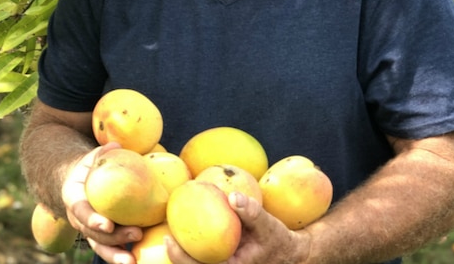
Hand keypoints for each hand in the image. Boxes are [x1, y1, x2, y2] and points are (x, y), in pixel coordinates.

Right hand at [61, 142, 142, 263]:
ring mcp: (89, 230)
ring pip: (100, 246)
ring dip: (116, 255)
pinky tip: (139, 259)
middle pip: (92, 233)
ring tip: (133, 261)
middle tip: (136, 234)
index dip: (92, 219)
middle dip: (112, 239)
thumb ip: (102, 153)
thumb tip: (116, 146)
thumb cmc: (88, 168)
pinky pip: (111, 247)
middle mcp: (79, 218)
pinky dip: (123, 254)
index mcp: (74, 197)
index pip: (81, 210)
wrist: (77, 183)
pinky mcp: (102, 236)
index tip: (107, 225)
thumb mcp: (91, 158)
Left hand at [165, 192, 310, 263]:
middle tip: (162, 232)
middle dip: (175, 256)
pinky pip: (205, 255)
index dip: (180, 258)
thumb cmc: (278, 240)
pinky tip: (185, 228)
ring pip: (197, 263)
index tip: (168, 239)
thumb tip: (232, 197)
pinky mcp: (226, 261)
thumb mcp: (269, 226)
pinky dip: (194, 245)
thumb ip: (251, 213)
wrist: (291, 254)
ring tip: (167, 229)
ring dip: (182, 251)